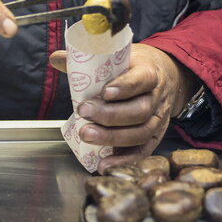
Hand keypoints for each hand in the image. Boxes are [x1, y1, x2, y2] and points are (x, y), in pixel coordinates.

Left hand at [50, 44, 196, 170]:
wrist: (165, 75)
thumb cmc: (134, 67)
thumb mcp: (119, 57)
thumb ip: (88, 58)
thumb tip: (55, 58)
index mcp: (149, 72)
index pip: (142, 79)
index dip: (125, 87)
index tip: (105, 92)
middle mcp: (157, 97)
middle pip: (140, 110)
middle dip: (110, 115)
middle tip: (84, 112)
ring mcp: (158, 119)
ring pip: (141, 132)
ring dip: (113, 137)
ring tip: (87, 135)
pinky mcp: (155, 136)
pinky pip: (143, 151)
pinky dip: (124, 160)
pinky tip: (105, 164)